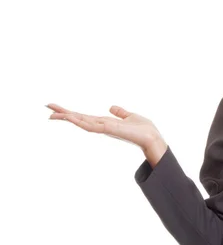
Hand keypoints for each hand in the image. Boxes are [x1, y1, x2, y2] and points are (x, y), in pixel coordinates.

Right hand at [47, 103, 162, 150]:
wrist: (152, 137)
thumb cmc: (144, 130)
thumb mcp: (130, 116)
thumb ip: (120, 113)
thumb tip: (111, 107)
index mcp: (106, 123)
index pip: (85, 117)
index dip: (72, 113)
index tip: (58, 108)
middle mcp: (102, 126)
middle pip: (79, 119)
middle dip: (64, 114)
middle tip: (47, 107)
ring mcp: (104, 129)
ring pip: (81, 122)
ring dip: (67, 117)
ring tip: (52, 112)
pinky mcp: (108, 130)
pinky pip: (91, 125)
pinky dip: (80, 121)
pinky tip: (70, 117)